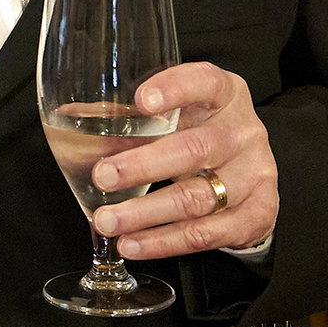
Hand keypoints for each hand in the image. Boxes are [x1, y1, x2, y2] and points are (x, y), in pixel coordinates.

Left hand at [88, 61, 278, 257]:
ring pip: (197, 198)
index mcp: (224, 94)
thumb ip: (129, 114)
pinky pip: (207, 234)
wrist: (249, 173)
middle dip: (144, 165)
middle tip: (102, 176)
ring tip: (107, 221)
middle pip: (195, 149)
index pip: (205, 82)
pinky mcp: (257, 213)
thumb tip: (70, 114)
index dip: (176, 89)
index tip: (141, 101)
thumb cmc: (199, 131)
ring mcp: (255, 174)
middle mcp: (244, 131)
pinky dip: (164, 241)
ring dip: (145, 213)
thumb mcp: (176, 114)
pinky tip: (132, 244)